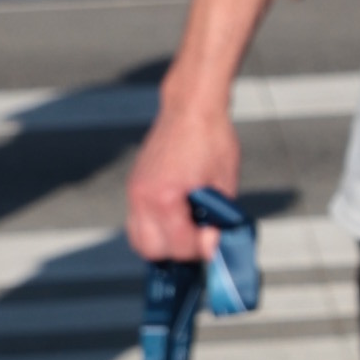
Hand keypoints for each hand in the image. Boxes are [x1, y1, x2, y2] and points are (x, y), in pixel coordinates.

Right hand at [124, 90, 232, 263]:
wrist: (191, 108)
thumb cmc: (211, 138)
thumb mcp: (225, 184)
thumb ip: (217, 219)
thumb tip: (213, 245)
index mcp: (166, 197)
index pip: (179, 246)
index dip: (202, 249)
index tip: (215, 240)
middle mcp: (144, 197)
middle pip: (151, 251)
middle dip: (179, 252)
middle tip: (201, 241)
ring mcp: (135, 191)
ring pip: (139, 239)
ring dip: (163, 244)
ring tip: (188, 233)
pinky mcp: (134, 186)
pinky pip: (137, 221)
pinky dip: (154, 228)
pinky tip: (176, 220)